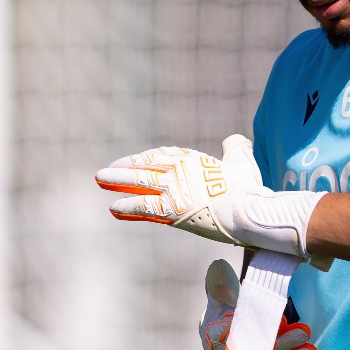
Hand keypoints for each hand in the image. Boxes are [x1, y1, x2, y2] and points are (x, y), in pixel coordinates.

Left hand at [95, 135, 326, 258]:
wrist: (247, 211)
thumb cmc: (249, 188)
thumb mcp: (243, 160)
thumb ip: (235, 147)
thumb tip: (234, 138)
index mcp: (194, 159)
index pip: (164, 155)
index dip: (146, 158)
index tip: (136, 161)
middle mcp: (180, 170)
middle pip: (146, 165)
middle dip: (125, 167)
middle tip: (107, 170)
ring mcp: (173, 188)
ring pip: (139, 180)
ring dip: (117, 180)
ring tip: (100, 180)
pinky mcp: (171, 209)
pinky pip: (143, 205)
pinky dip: (127, 206)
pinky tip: (113, 207)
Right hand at [199, 260, 317, 349]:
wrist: (223, 330)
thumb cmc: (225, 309)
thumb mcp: (220, 293)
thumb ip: (221, 283)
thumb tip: (218, 266)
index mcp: (216, 338)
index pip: (239, 336)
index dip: (261, 330)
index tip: (281, 319)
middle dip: (283, 345)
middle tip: (305, 332)